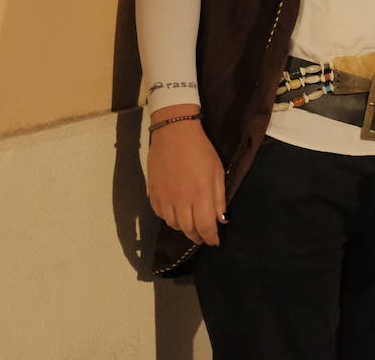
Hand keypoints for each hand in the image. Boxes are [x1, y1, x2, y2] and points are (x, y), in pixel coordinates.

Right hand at [146, 106, 225, 245]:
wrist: (174, 134)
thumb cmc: (201, 150)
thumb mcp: (217, 171)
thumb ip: (219, 198)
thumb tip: (221, 220)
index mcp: (200, 195)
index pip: (205, 227)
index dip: (211, 238)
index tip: (215, 242)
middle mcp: (181, 201)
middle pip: (188, 230)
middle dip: (198, 237)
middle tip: (204, 237)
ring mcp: (165, 198)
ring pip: (174, 225)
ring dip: (184, 229)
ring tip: (191, 227)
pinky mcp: (153, 194)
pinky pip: (161, 215)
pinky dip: (170, 219)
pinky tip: (176, 215)